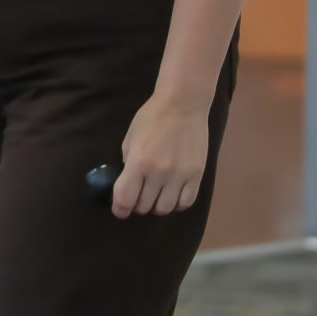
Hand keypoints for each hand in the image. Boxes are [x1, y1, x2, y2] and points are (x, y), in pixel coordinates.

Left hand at [112, 94, 209, 217]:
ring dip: (157, 206)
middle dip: (137, 206)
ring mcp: (179, 176)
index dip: (119, 209)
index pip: (124, 198)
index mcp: (137, 162)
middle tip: (138, 198)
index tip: (119, 211)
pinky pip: (186, 202)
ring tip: (155, 197)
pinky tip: (173, 195)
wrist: (182, 105)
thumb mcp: (130, 138)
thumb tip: (128, 181)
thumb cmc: (152, 117)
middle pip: (145, 206)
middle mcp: (158, 173)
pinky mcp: (197, 175)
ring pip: (165, 208)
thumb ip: (127, 162)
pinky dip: (177, 204)